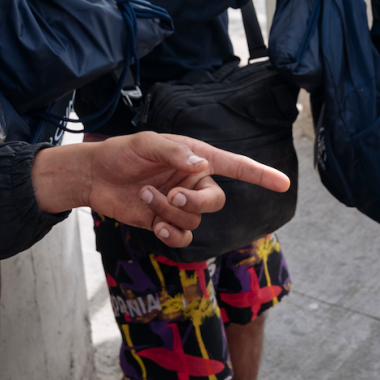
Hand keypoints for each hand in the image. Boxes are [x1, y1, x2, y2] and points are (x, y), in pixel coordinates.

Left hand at [31, 132, 291, 247]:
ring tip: (146, 196)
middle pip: (216, 199)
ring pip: (195, 218)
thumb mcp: (146, 143)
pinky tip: (155, 224)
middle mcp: (193, 180)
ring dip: (170, 211)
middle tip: (171, 194)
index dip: (261, 174)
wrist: (95, 176)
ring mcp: (180, 203)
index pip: (236, 166)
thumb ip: (174, 151)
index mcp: (197, 157)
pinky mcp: (166, 222)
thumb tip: (200, 165)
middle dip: (196, 200)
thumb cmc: (121, 153)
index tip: (284, 183)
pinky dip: (171, 233)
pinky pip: (183, 236)